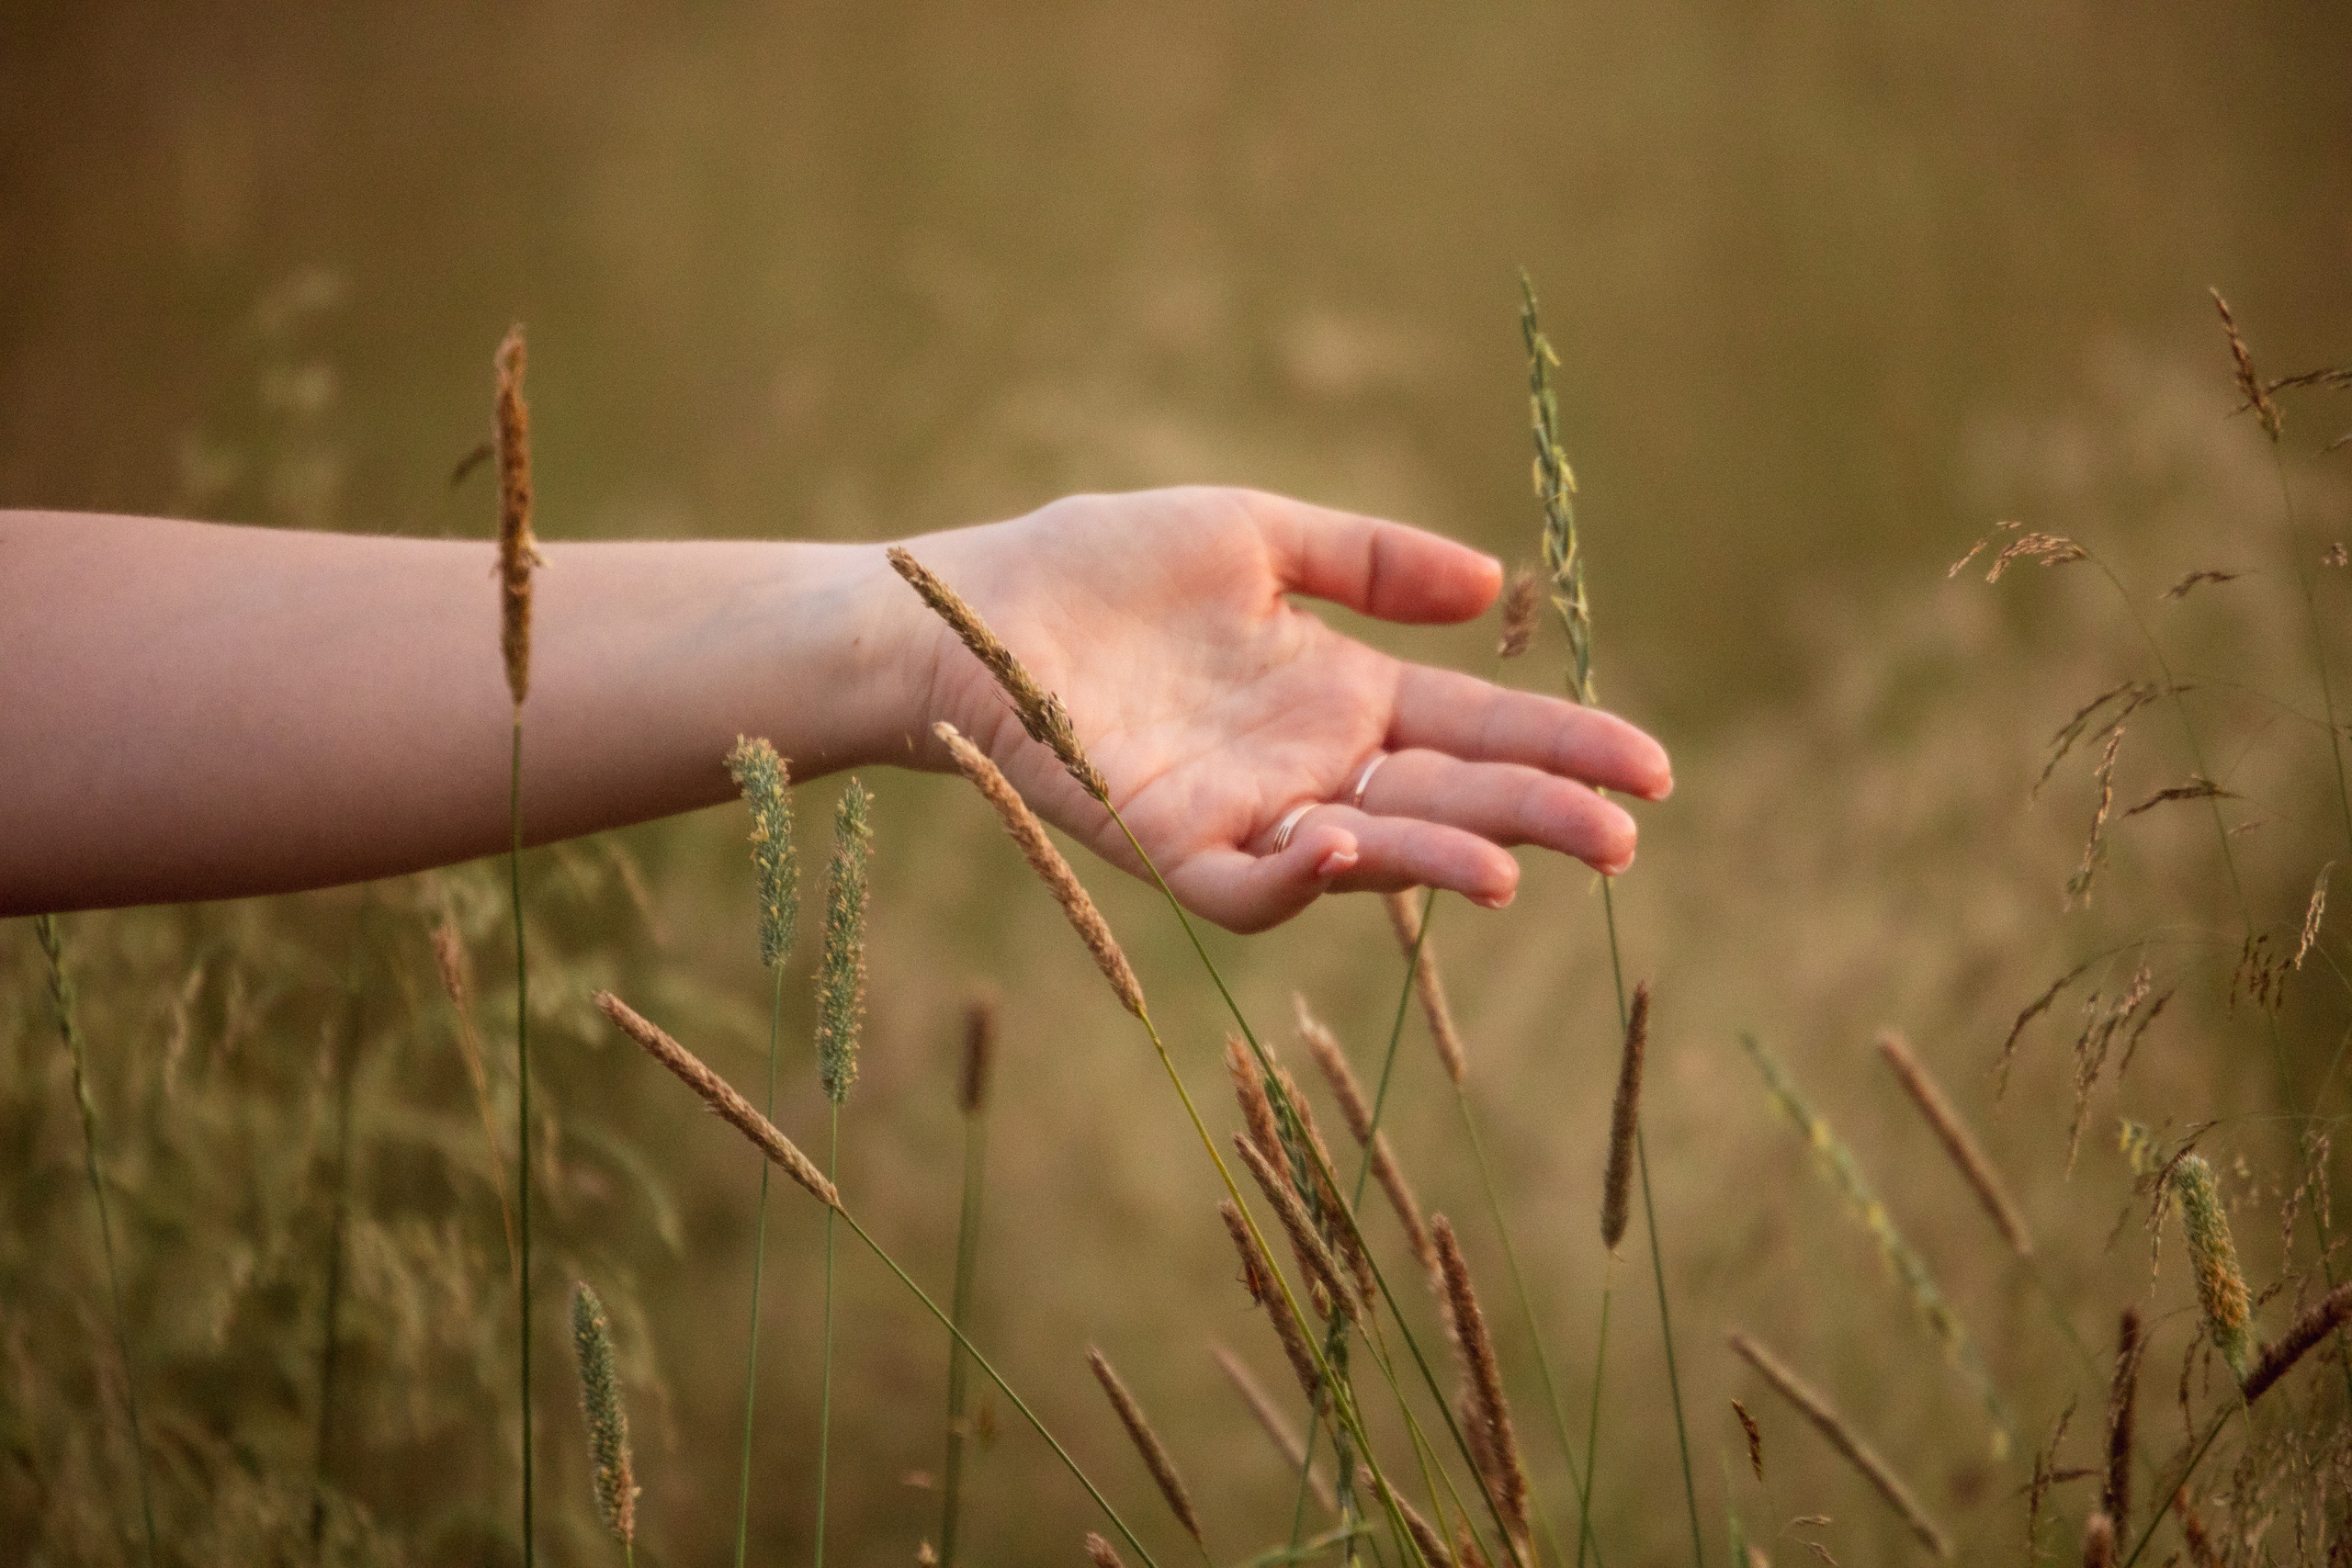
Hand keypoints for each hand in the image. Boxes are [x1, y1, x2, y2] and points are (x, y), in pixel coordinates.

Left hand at [893, 487, 1671, 932]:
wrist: (968, 608)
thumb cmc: (1098, 566)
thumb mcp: (1254, 536)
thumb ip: (1368, 560)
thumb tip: (1492, 587)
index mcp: (1339, 694)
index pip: (1476, 727)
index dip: (1562, 746)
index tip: (1652, 767)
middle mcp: (1307, 765)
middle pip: (1445, 798)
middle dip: (1536, 817)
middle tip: (1624, 838)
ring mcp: (1243, 812)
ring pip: (1364, 854)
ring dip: (1438, 862)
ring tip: (1513, 869)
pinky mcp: (1166, 845)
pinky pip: (1245, 884)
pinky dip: (1296, 874)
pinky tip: (1344, 841)